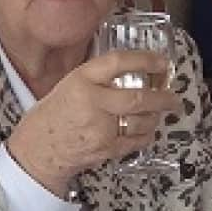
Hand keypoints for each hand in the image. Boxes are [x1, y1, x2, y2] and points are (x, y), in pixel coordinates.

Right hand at [5, 50, 181, 192]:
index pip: (119, 62)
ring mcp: (100, 128)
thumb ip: (96, 78)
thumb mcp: (68, 85)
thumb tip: (133, 70)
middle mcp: (92, 102)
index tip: (162, 62)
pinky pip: (136, 140)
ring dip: (156, 116)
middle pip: (139, 97)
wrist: (38, 150)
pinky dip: (146, 134)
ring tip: (159, 113)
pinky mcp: (106, 149)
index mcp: (81, 80)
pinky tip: (146, 129)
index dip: (146, 59)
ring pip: (142, 120)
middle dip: (163, 97)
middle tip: (173, 97)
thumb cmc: (52, 116)